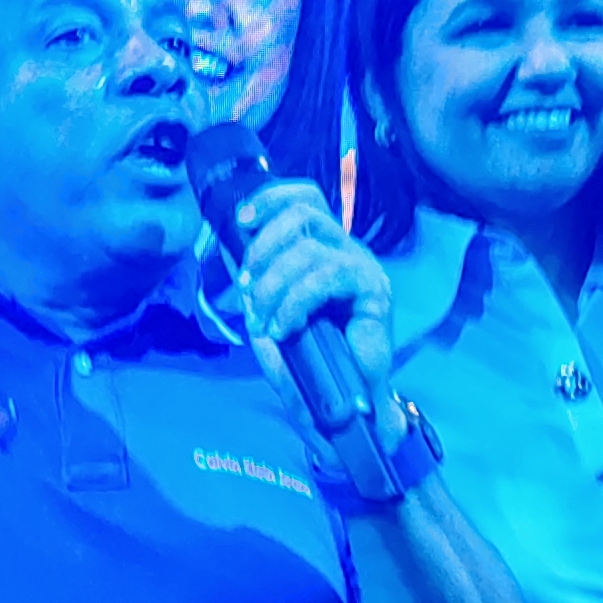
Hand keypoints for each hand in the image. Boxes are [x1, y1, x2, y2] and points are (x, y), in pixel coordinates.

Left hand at [230, 178, 393, 406]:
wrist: (339, 404)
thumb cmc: (306, 359)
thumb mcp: (268, 313)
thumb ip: (255, 280)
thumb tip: (228, 246)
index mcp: (323, 247)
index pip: (305, 198)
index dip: (272, 198)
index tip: (241, 221)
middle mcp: (345, 249)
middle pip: (303, 213)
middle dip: (263, 247)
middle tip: (246, 289)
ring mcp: (362, 267)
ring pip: (309, 247)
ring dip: (274, 284)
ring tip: (264, 319)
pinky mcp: (374, 290)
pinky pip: (326, 277)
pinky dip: (296, 301)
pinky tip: (284, 326)